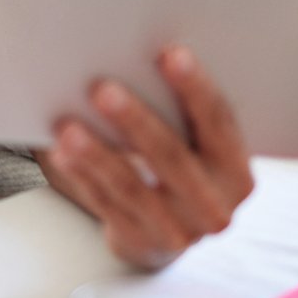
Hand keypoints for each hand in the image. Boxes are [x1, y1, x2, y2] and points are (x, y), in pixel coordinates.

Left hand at [36, 46, 254, 270]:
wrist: (169, 229)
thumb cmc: (178, 163)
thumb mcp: (194, 144)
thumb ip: (180, 112)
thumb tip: (133, 55)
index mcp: (236, 170)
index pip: (218, 122)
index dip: (195, 87)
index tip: (170, 54)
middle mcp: (217, 205)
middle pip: (173, 156)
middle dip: (136, 121)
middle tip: (102, 89)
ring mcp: (181, 232)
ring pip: (134, 187)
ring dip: (98, 154)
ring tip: (68, 126)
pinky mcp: (143, 243)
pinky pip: (109, 207)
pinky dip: (84, 177)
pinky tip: (62, 154)